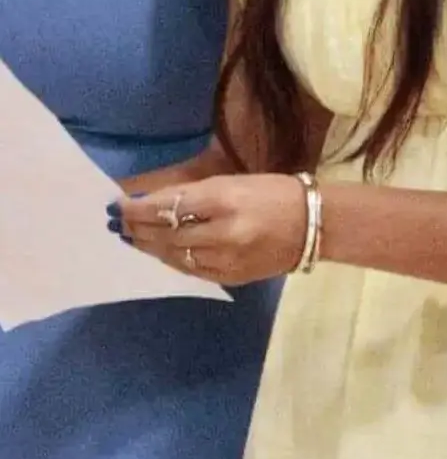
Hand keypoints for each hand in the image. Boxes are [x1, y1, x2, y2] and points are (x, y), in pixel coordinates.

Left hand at [107, 174, 305, 285]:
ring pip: (173, 255)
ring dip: (149, 246)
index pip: (168, 207)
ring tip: (133, 238)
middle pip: (165, 233)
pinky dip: (171, 260)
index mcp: (225, 200)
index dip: (138, 208)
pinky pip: (190, 270)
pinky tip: (161, 252)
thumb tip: (150, 201)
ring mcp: (226, 259)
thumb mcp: (234, 182)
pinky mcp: (230, 276)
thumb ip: (193, 194)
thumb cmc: (275, 193)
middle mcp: (222, 232)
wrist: (317, 224)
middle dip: (138, 228)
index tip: (118, 205)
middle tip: (119, 223)